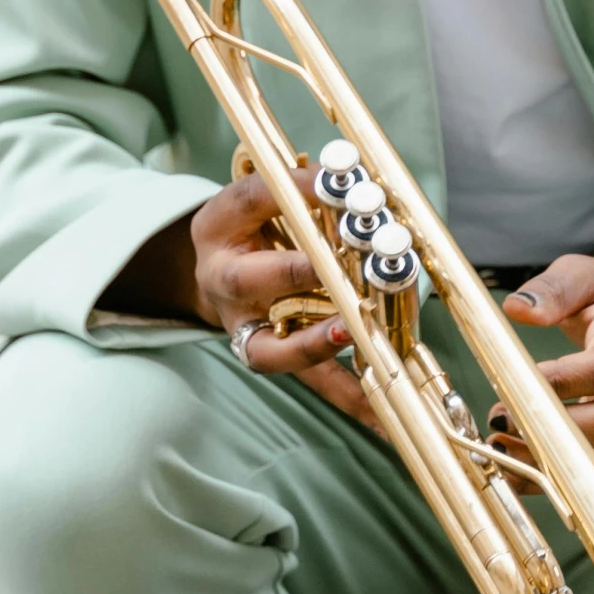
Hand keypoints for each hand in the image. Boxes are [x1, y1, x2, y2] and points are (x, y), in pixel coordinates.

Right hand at [100, 172, 377, 429]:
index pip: (248, 201)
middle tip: (336, 265)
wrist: (210, 272)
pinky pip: (312, 383)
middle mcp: (222, 282)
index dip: (289, 192)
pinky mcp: (274, 359)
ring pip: (271, 349)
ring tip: (352, 334)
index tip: (329, 184)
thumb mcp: (261, 197)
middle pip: (248, 280)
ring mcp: (244, 328)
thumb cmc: (249, 228)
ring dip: (314, 344)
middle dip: (295, 272)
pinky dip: (350, 400)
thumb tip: (344, 176)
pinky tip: (383, 417)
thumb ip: (298, 187)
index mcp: (217, 228)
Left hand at [499, 258, 593, 472]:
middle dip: (551, 429)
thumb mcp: (593, 275)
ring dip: (548, 460)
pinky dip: (555, 477)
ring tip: (497, 448)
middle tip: (499, 419)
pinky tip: (513, 468)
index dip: (562, 382)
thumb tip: (517, 309)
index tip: (515, 382)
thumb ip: (554, 288)